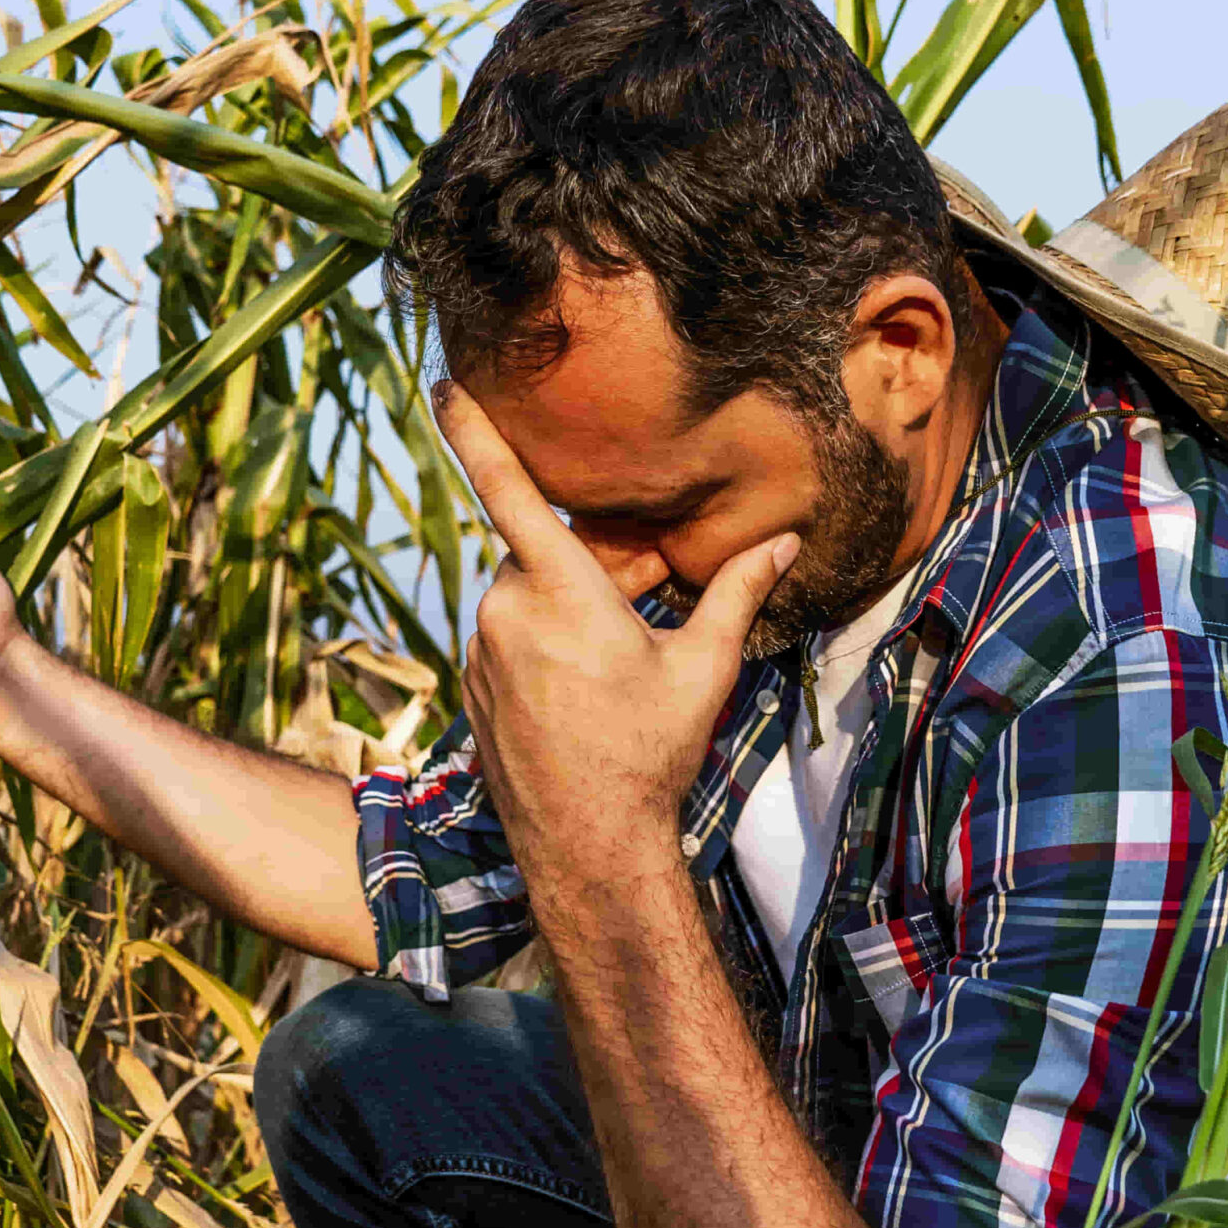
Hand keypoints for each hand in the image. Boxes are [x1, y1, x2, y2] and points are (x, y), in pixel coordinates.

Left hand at [436, 385, 795, 926]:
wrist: (588, 846)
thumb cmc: (648, 755)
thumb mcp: (702, 669)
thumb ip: (734, 593)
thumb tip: (783, 543)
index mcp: (558, 592)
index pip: (506, 489)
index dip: (474, 430)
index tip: (444, 381)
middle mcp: (506, 611)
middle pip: (543, 555)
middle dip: (590, 565)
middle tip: (645, 599)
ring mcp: (481, 652)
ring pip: (526, 598)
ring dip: (566, 609)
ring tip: (615, 664)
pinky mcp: (472, 687)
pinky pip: (508, 639)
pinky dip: (543, 645)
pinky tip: (583, 693)